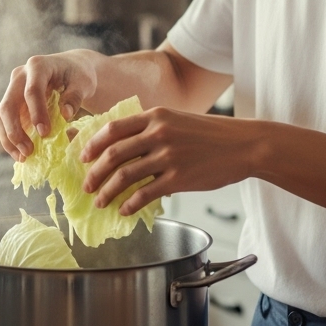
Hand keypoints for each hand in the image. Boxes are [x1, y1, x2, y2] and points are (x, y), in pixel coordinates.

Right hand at [0, 51, 98, 160]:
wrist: (70, 69)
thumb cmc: (78, 75)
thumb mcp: (84, 83)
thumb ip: (75, 97)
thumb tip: (66, 114)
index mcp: (38, 66)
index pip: (32, 91)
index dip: (36, 113)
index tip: (44, 133)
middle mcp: (20, 76)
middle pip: (9, 104)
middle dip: (16, 130)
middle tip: (29, 151)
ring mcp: (12, 89)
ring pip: (0, 115)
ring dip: (9, 138)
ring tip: (23, 157)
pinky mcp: (11, 102)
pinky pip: (3, 122)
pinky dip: (9, 139)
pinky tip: (20, 154)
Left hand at [79, 108, 257, 215]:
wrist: (243, 145)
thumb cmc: (209, 134)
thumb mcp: (177, 120)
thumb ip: (151, 129)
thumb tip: (122, 146)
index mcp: (155, 116)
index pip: (113, 128)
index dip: (92, 144)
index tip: (82, 157)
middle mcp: (159, 133)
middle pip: (113, 154)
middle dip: (94, 173)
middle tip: (86, 185)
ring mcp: (169, 156)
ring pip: (125, 176)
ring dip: (107, 191)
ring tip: (100, 201)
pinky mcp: (179, 178)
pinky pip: (145, 194)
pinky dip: (130, 204)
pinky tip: (124, 209)